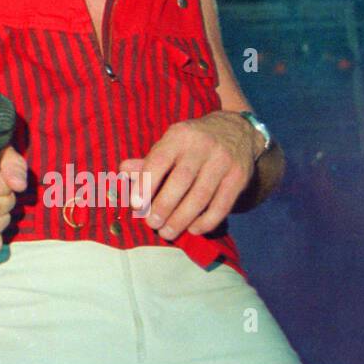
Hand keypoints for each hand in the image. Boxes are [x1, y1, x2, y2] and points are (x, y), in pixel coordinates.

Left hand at [120, 110, 259, 239]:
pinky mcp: (239, 177)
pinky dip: (206, 221)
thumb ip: (148, 161)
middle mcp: (202, 146)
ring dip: (182, 218)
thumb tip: (123, 171)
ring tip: (168, 232)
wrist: (237, 131)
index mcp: (179, 135)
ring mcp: (223, 161)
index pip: (159, 160)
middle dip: (164, 206)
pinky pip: (222, 204)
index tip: (137, 205)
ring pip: (201, 195)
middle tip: (152, 224)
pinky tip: (193, 230)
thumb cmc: (193, 143)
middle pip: (181, 181)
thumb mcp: (171, 143)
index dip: (146, 184)